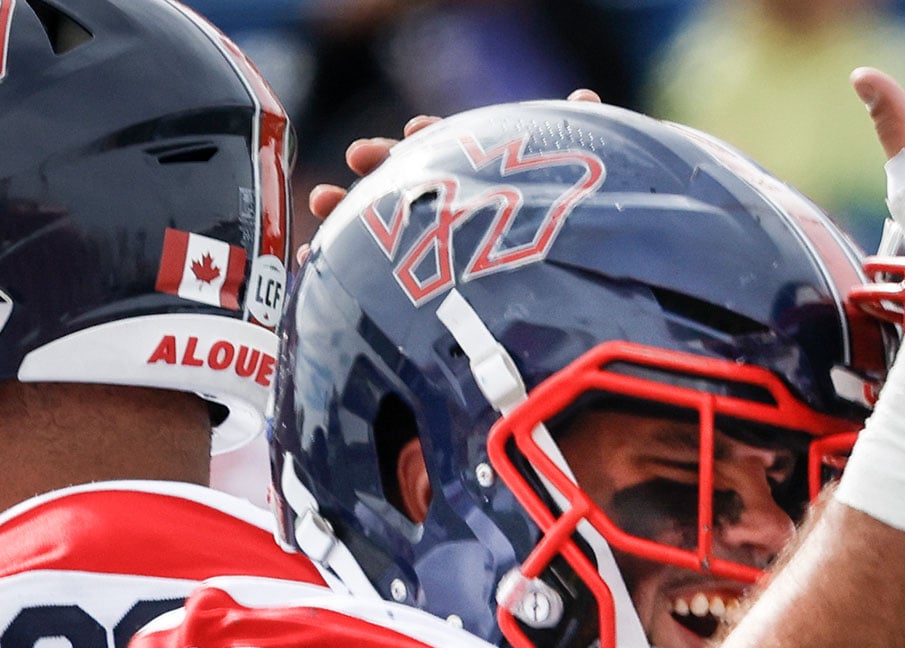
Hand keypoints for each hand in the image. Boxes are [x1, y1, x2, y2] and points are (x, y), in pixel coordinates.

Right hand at [300, 88, 603, 258]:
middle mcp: (452, 209)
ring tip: (321, 201)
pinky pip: (371, 277)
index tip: (417, 130)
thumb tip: (584, 98)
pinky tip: (316, 262)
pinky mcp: (421, 292)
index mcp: (481, 177)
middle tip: (357, 159)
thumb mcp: (584, 176)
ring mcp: (433, 249)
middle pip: (407, 181)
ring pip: (380, 224)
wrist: (589, 281)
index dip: (431, 137)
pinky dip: (341, 268)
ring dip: (347, 209)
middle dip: (380, 168)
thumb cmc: (584, 222)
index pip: (449, 149)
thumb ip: (577, 138)